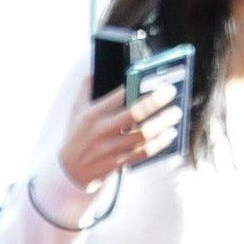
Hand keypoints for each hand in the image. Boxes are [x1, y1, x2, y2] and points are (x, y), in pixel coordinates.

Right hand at [57, 85, 180, 193]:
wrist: (67, 173)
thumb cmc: (75, 138)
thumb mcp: (76, 112)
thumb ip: (86, 89)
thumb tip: (94, 70)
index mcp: (92, 115)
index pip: (118, 96)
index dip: (137, 85)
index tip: (152, 77)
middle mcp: (101, 131)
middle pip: (134, 114)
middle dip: (156, 101)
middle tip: (171, 91)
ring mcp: (110, 149)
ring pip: (142, 135)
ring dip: (162, 123)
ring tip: (175, 113)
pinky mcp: (117, 163)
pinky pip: (143, 153)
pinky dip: (159, 144)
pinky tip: (170, 135)